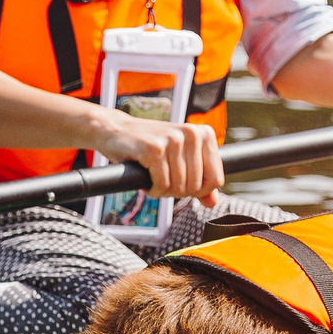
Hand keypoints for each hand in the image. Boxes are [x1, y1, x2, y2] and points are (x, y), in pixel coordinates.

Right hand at [97, 113, 222, 201]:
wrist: (117, 131)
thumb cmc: (151, 146)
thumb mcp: (180, 159)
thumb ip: (200, 180)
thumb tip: (212, 202)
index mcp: (204, 134)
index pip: (216, 179)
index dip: (199, 191)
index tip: (183, 183)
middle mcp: (191, 134)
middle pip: (196, 186)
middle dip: (178, 191)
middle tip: (164, 180)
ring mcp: (173, 140)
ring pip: (179, 187)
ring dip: (163, 191)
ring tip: (154, 178)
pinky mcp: (154, 149)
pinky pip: (162, 185)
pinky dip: (153, 190)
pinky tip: (147, 180)